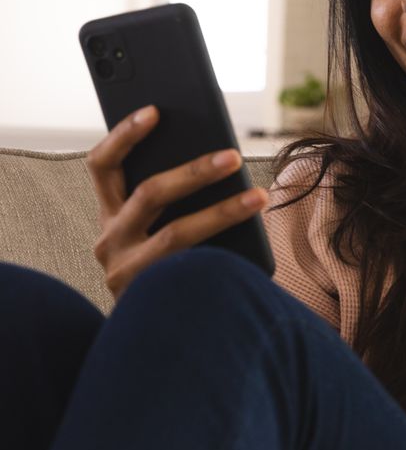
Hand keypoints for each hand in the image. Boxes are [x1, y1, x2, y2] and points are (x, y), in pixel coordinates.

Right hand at [87, 105, 268, 302]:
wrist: (153, 339)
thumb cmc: (166, 268)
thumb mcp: (155, 228)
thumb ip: (170, 199)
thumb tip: (218, 161)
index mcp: (110, 215)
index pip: (102, 165)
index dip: (125, 135)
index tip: (155, 110)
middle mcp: (109, 242)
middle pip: (148, 194)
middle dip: (195, 171)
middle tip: (234, 156)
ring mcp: (126, 273)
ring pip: (177, 233)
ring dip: (223, 211)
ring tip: (260, 197)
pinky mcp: (150, 300)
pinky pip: (194, 269)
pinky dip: (226, 251)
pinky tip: (256, 243)